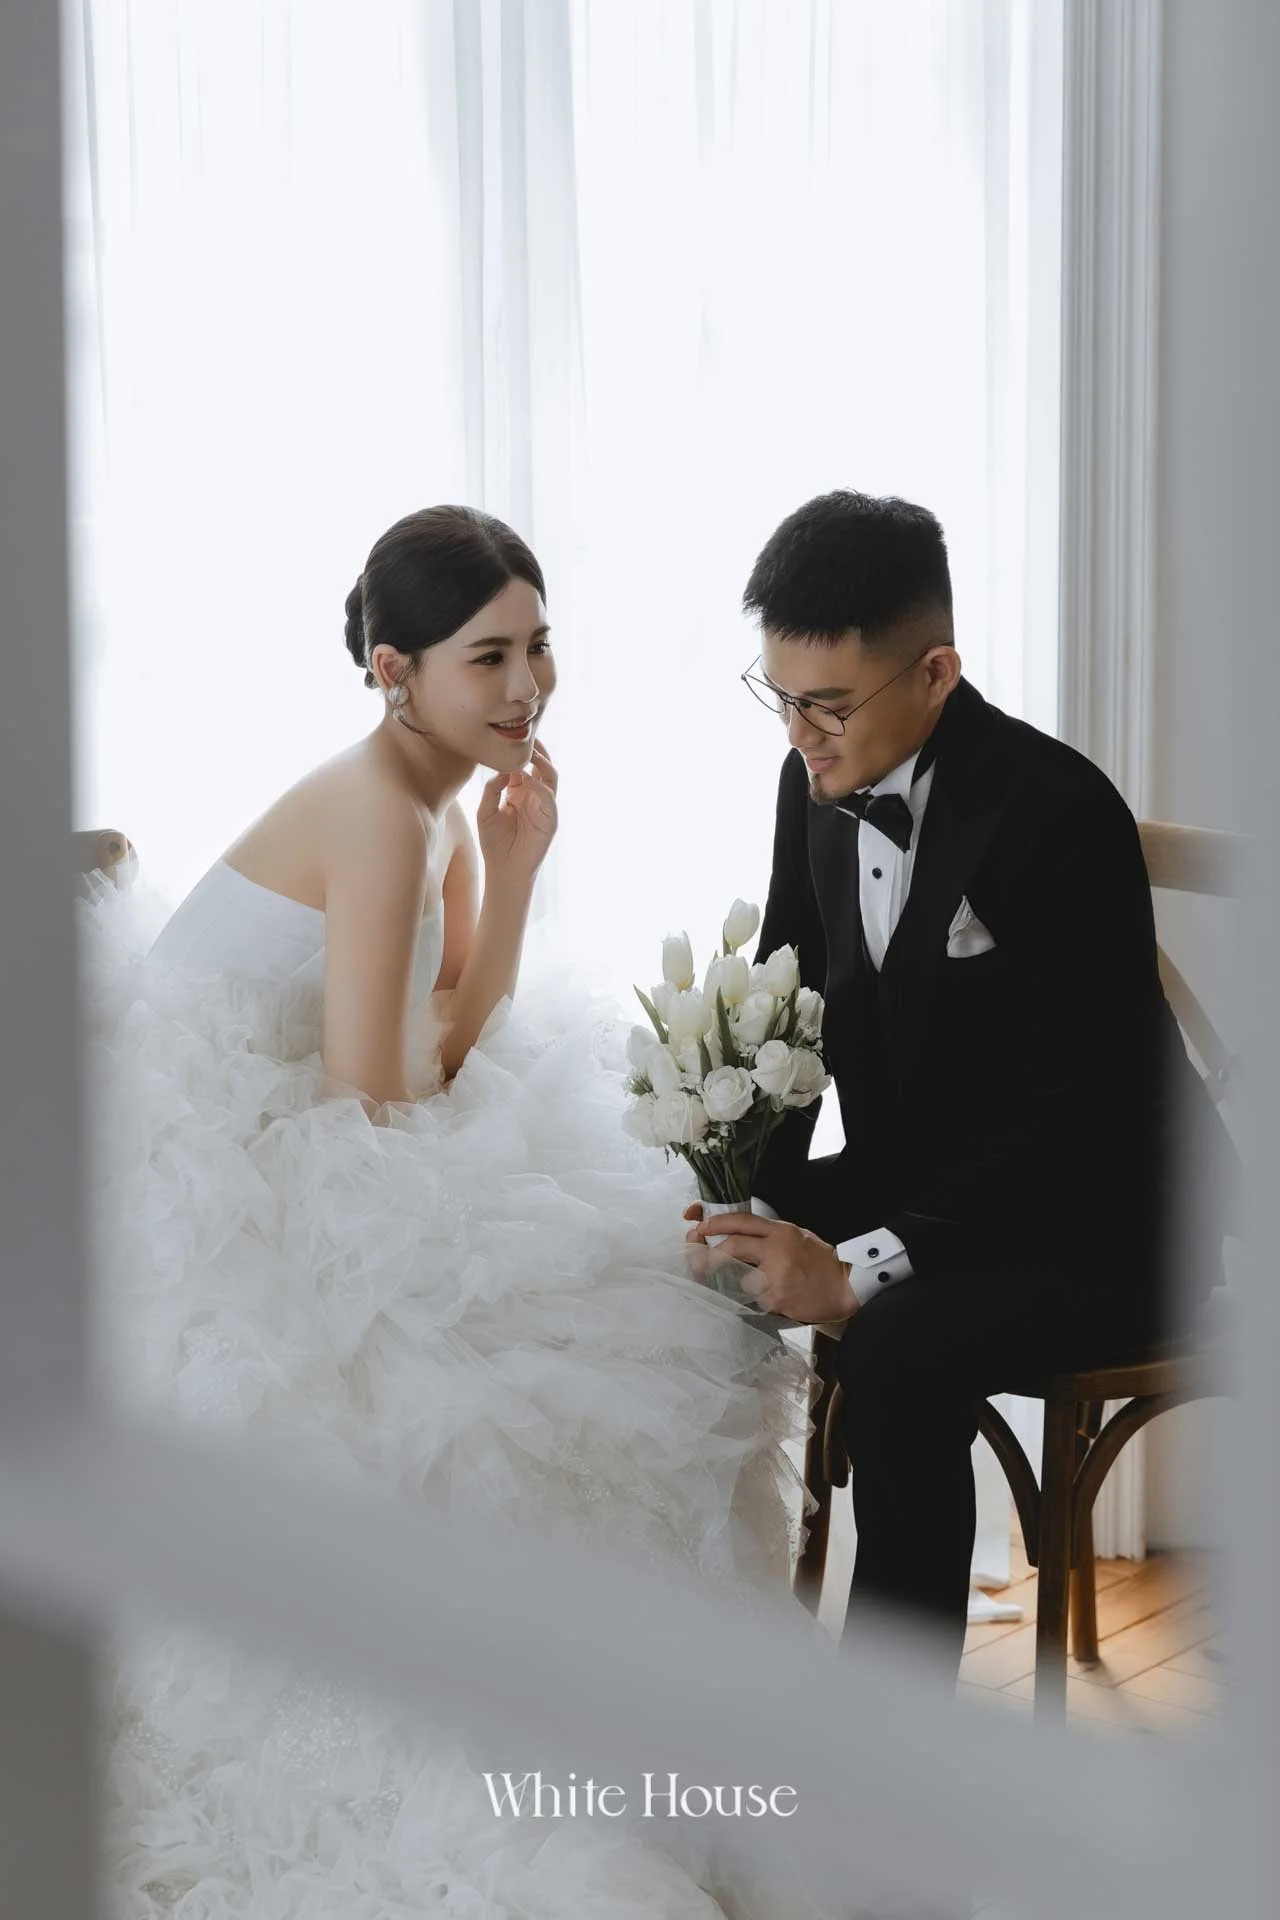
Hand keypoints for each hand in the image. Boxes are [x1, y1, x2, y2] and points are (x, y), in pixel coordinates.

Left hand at [476, 739, 558, 883]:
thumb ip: (492, 789)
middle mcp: (534, 796)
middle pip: (541, 765)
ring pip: (550, 776)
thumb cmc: (494, 843)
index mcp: (518, 792)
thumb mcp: (486, 811)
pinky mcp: (551, 820)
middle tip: (526, 735)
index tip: (507, 738)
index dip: (518, 753)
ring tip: (530, 752)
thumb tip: (502, 770)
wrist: (504, 870)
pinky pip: (549, 798)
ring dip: (543, 762)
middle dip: (537, 750)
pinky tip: (527, 779)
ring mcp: (545, 807)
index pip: (523, 765)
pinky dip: (540, 786)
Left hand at [685, 1210, 857, 1324]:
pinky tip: (767, 1301)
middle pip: (732, 1246)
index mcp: (781, 1231)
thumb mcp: (797, 1236)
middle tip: (698, 1262)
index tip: (699, 1228)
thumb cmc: (820, 1262)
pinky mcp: (776, 1298)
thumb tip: (734, 1236)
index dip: (715, 1223)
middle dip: (709, 1254)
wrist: (846, 1287)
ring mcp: (776, 1274)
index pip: (741, 1221)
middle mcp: (777, 1249)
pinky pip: (753, 1299)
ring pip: (740, 1277)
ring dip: (735, 1284)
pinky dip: (754, 1301)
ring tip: (741, 1288)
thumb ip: (769, 1236)